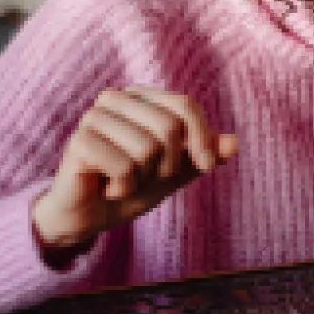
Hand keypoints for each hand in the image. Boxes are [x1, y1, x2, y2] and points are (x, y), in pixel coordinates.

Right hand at [32, 86, 237, 251]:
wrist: (90, 215)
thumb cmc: (133, 185)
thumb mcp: (177, 171)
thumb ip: (204, 155)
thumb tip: (234, 143)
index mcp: (141, 97)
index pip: (185, 106)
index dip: (203, 139)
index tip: (206, 166)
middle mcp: (116, 98)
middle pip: (169, 127)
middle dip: (169, 165)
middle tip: (148, 177)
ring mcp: (93, 117)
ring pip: (147, 148)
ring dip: (144, 178)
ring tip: (125, 181)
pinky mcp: (79, 142)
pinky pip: (123, 167)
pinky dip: (123, 188)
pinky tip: (108, 189)